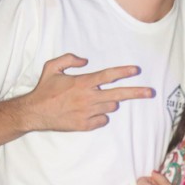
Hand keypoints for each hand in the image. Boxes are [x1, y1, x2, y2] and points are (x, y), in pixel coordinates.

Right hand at [23, 54, 154, 131]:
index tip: (136, 70)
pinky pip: (102, 121)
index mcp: (82, 83)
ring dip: (109, 103)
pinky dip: (100, 116)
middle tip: (150, 92)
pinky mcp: (84, 125)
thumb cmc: (44, 89)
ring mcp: (87, 113)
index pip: (108, 75)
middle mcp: (88, 98)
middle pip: (118, 95)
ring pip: (110, 108)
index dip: (123, 72)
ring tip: (97, 100)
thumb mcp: (52, 67)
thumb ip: (69, 59)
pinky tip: (90, 113)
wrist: (34, 113)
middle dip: (136, 93)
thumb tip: (84, 61)